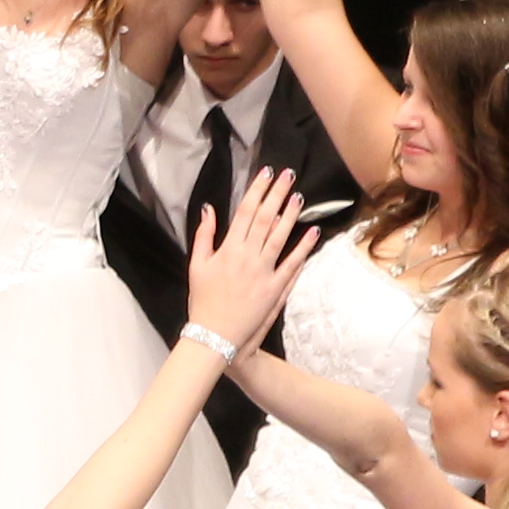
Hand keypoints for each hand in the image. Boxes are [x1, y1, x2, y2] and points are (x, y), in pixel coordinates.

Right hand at [183, 166, 318, 349]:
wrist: (215, 335)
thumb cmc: (202, 301)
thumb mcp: (196, 266)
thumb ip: (204, 236)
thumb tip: (209, 209)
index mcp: (227, 249)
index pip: (245, 211)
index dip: (257, 190)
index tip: (266, 173)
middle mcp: (247, 256)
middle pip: (266, 218)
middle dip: (277, 194)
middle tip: (288, 175)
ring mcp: (263, 271)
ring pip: (280, 236)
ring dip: (291, 214)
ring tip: (299, 196)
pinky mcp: (275, 287)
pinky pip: (292, 263)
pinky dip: (303, 247)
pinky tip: (312, 231)